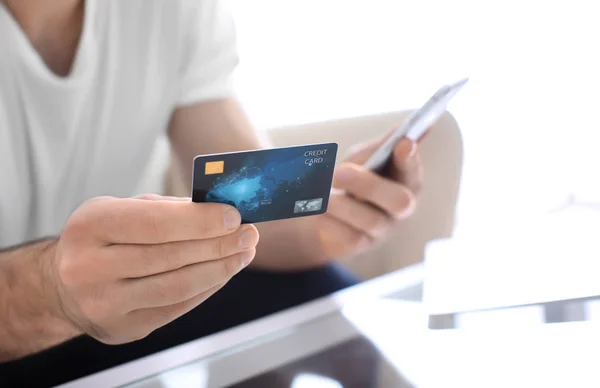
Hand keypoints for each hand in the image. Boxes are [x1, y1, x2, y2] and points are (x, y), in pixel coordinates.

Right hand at [47, 195, 258, 343]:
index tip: (234, 216)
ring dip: (220, 269)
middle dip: (219, 244)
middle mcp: (89, 267)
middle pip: (170, 256)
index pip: (155, 223)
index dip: (200, 220)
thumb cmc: (101, 238)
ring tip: (244, 253)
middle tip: (249, 234)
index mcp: (90, 226)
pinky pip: (176, 307)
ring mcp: (104, 304)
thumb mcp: (122, 209)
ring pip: (177, 286)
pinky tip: (224, 273)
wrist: (62, 285)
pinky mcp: (121, 329)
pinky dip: (206, 288)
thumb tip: (221, 211)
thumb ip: (168, 209)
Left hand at [316, 134, 422, 257]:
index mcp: (405, 181)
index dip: (410, 159)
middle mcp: (400, 209)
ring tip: (322, 196)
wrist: (321, 210)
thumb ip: (381, 147)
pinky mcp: (359, 246)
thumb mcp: (362, 159)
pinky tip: (319, 213)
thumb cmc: (350, 179)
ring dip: (342, 205)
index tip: (403, 143)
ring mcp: (381, 230)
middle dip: (369, 185)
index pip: (414, 170)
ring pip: (371, 221)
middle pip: (399, 201)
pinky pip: (349, 238)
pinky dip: (330, 223)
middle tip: (338, 172)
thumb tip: (406, 129)